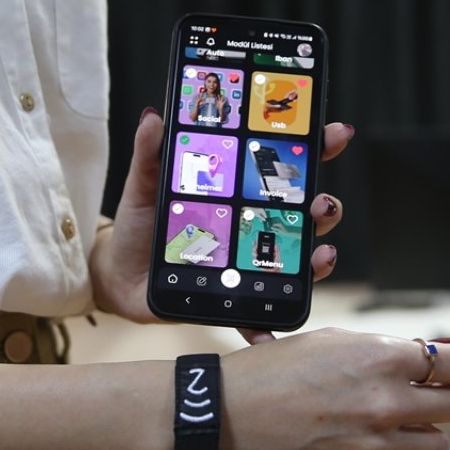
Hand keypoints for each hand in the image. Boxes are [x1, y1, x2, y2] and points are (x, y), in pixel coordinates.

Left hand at [89, 108, 354, 322]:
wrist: (117, 274)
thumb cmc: (139, 226)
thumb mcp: (144, 187)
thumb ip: (151, 154)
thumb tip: (153, 118)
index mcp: (240, 192)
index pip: (286, 167)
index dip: (314, 148)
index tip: (333, 134)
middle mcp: (253, 228)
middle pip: (304, 214)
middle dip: (324, 207)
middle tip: (321, 203)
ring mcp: (248, 266)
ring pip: (296, 262)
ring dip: (316, 259)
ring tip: (320, 253)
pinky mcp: (232, 299)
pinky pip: (258, 315)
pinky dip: (270, 325)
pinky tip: (274, 332)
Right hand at [220, 329, 449, 449]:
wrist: (224, 413)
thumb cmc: (269, 372)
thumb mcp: (327, 342)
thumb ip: (381, 350)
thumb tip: (428, 356)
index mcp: (381, 357)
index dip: (449, 369)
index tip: (437, 375)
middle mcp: (386, 400)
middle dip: (434, 402)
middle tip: (408, 402)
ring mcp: (374, 443)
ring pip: (437, 447)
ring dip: (418, 439)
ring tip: (388, 432)